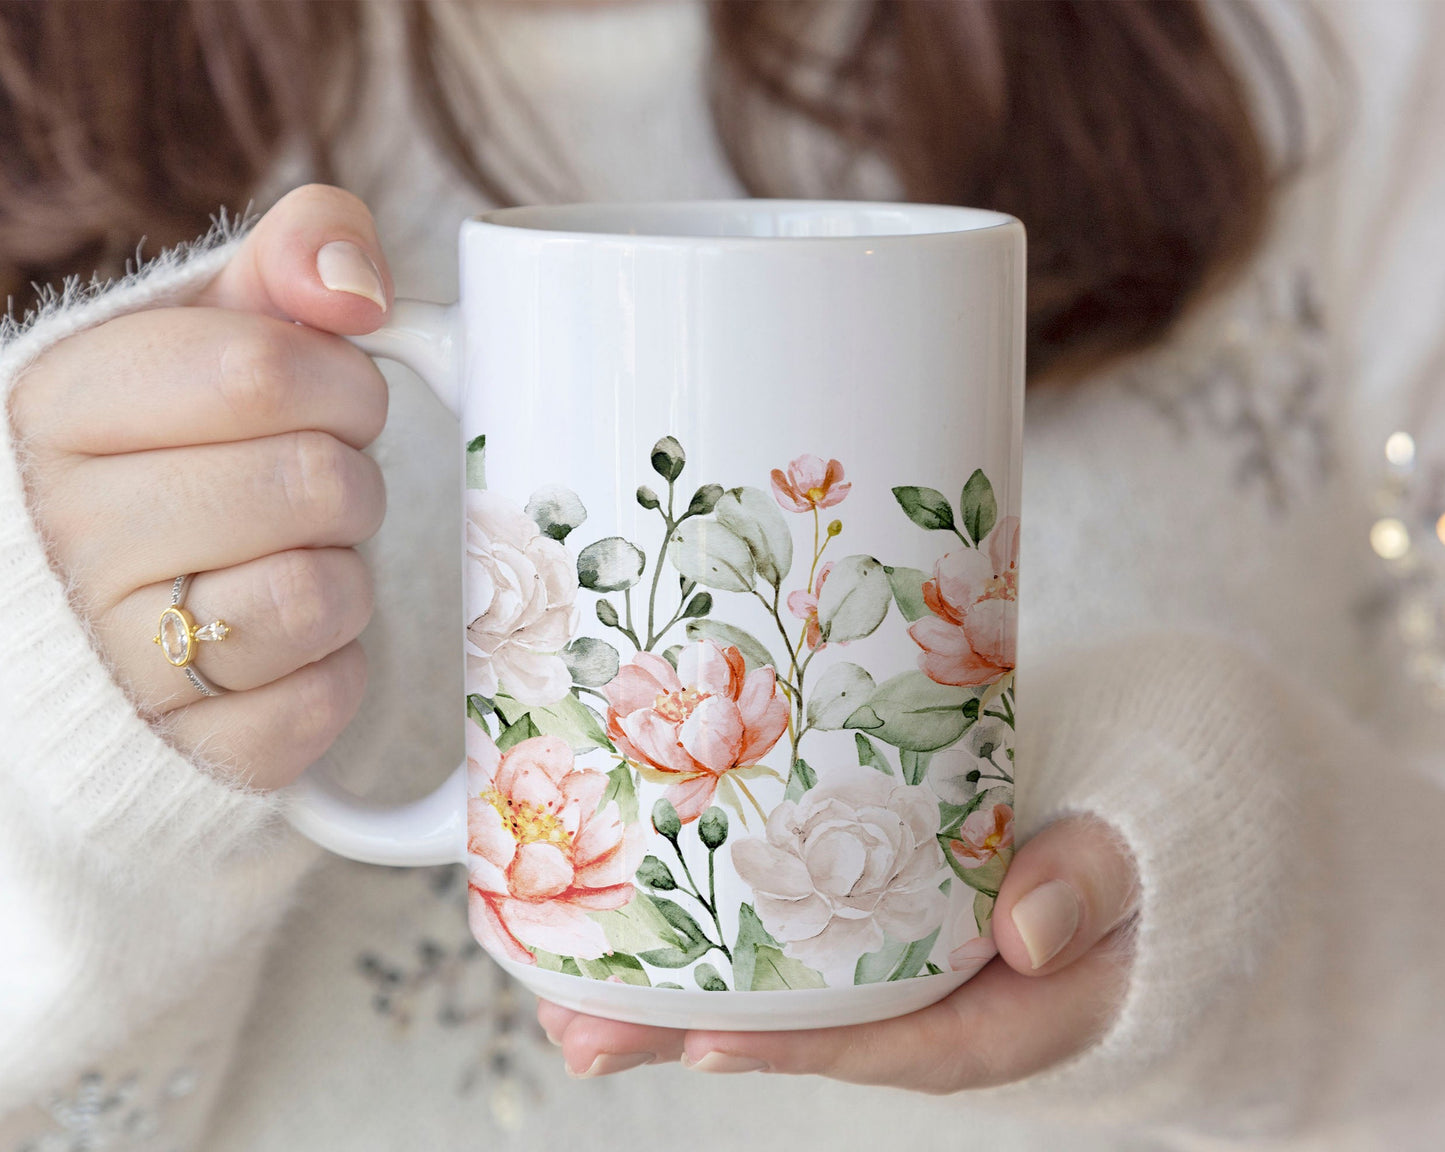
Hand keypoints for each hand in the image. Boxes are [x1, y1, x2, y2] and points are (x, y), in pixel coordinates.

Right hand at [7, 185, 393, 789]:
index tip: (335, 399)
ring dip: (345, 573)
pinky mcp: (192, 748)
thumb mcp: (216, 329)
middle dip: (351, 477)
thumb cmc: (184, 453)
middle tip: (314, 489)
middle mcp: (67, 537)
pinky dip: (337, 668)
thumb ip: (289, 260)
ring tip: (291, 561)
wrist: (113, 613)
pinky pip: (326, 698)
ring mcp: (119, 658)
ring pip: (324, 593)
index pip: (261, 370)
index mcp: (56, 409)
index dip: (342, 381)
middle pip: (312, 482)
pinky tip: (286, 644)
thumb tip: (353, 282)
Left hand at [538, 815, 1138, 1087]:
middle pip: (804, 1026)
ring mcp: (894, 958)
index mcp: (1001, 1007)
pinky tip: (633, 928)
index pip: (892, 1041)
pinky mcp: (871, 915)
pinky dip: (712, 939)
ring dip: (672, 994)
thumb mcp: (1133, 862)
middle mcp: (931, 996)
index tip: (706, 1042)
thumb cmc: (1130, 851)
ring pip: (779, 987)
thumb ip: (1090, 882)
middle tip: (578, 1036)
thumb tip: (1032, 928)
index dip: (798, 1045)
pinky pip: (790, 938)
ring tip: (563, 997)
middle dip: (689, 1036)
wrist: (1134, 831)